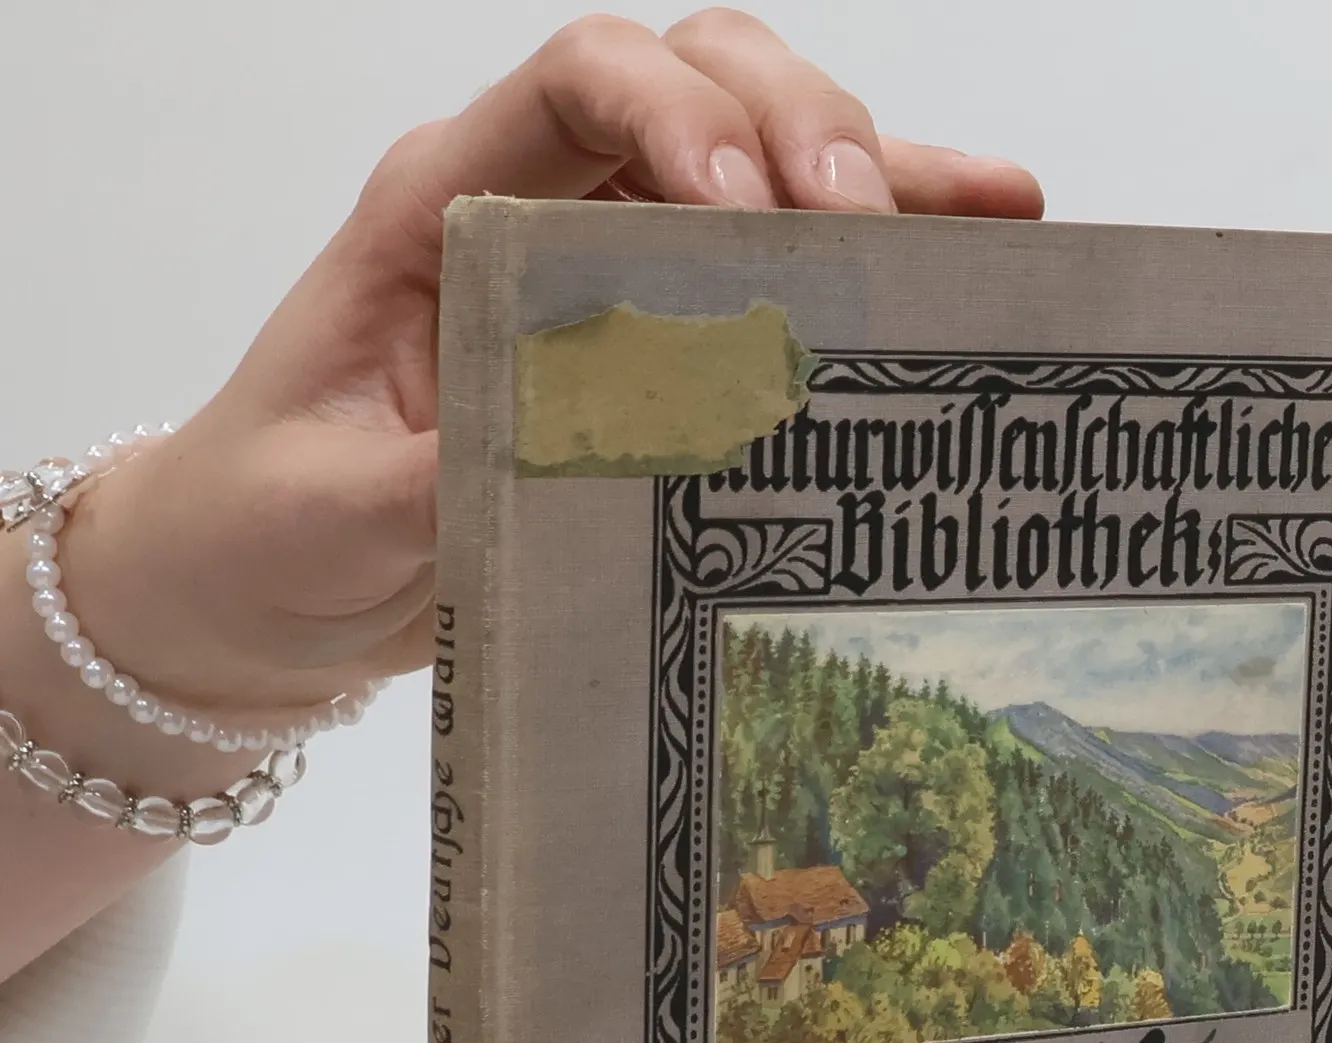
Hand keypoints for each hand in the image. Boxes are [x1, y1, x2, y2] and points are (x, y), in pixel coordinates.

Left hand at [70, 9, 1042, 719]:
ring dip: (877, 173)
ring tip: (984, 216)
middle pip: (698, 82)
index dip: (679, 122)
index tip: (745, 224)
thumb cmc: (269, 530)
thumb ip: (443, 471)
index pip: (577, 88)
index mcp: (443, 207)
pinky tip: (978, 244)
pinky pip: (788, 267)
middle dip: (796, 130)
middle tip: (858, 233)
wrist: (263, 587)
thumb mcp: (331, 509)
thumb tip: (595, 446)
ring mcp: (614, 267)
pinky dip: (886, 247)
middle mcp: (542, 206)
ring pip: (766, 155)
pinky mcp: (664, 340)